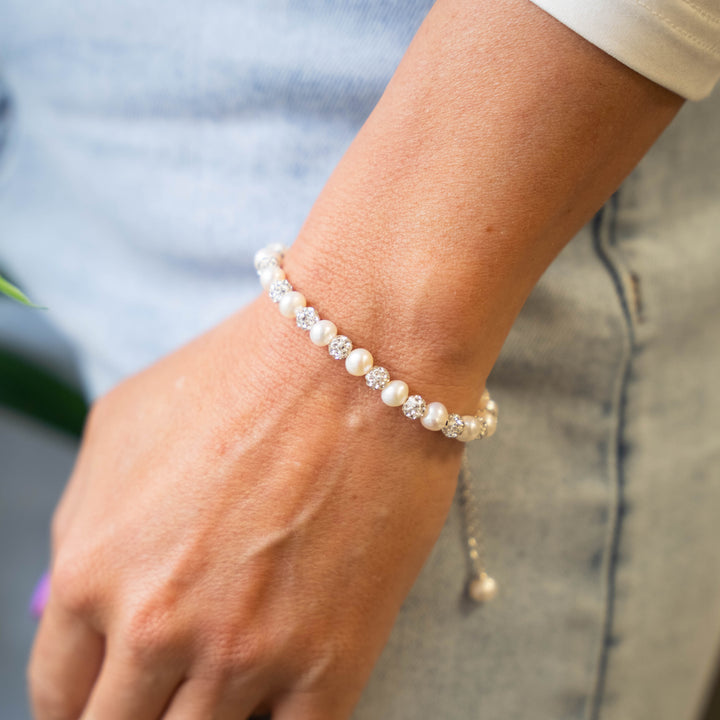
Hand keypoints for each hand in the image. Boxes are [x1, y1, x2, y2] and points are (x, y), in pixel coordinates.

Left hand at [27, 290, 465, 719]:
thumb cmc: (244, 374)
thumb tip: (83, 590)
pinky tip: (280, 699)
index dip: (82, 708)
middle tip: (167, 696)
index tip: (113, 698)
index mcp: (94, 571)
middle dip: (140, 717)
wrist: (359, 355)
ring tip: (230, 683)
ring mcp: (249, 653)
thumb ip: (83, 523)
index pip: (59, 697)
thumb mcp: (120, 427)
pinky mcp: (333, 662)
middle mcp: (161, 627)